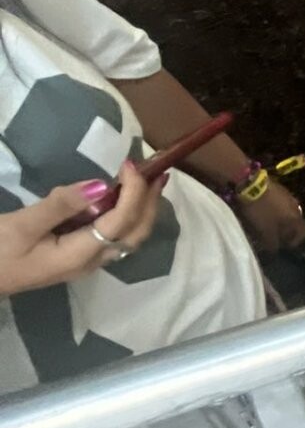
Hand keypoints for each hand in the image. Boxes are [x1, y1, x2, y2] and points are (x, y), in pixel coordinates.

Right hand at [0, 167, 162, 298]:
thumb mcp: (21, 225)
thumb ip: (61, 205)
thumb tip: (100, 186)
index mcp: (79, 255)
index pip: (121, 221)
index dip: (132, 191)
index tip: (130, 164)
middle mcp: (90, 262)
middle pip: (134, 233)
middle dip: (150, 203)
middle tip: (159, 172)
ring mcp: (85, 263)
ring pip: (127, 237)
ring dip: (142, 210)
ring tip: (149, 182)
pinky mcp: (76, 257)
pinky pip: (112, 237)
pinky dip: (126, 216)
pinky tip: (121, 199)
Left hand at [239, 179, 304, 252]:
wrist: (251, 184)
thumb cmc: (261, 210)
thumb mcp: (265, 231)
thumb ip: (272, 243)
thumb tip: (274, 250)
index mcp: (296, 218)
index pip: (303, 232)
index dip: (296, 241)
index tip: (285, 246)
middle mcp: (296, 206)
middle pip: (294, 222)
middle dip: (286, 231)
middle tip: (274, 236)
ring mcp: (287, 195)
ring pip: (286, 212)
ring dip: (279, 219)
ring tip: (266, 223)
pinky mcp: (278, 188)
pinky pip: (279, 203)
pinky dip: (273, 210)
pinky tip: (262, 211)